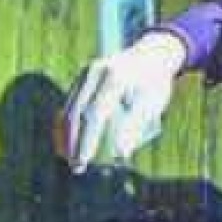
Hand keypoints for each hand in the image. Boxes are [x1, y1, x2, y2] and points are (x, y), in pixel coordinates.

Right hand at [58, 31, 186, 173]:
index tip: (85, 161)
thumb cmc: (155, 84)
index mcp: (116, 77)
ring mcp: (87, 71)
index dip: (88, 139)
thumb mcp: (153, 103)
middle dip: (74, 142)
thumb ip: (136, 126)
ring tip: (69, 160)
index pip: (96, 113)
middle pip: (78, 112)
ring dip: (67, 136)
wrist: (152, 54)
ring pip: (70, 108)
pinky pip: (70, 102)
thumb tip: (121, 155)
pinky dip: (67, 124)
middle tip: (77, 167)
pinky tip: (66, 143)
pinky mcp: (83, 75)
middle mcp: (97, 71)